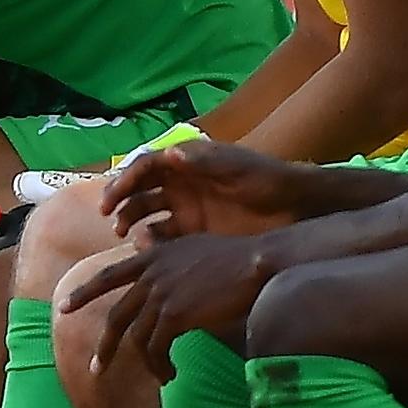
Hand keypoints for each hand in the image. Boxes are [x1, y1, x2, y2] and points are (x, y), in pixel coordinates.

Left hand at [61, 228, 271, 380]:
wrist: (257, 262)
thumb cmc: (236, 256)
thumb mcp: (193, 247)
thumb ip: (169, 257)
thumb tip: (155, 264)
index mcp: (153, 256)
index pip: (109, 275)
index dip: (84, 292)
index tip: (63, 307)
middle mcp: (151, 274)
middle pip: (117, 315)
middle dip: (105, 345)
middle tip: (96, 368)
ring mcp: (160, 294)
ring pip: (137, 337)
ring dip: (144, 363)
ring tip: (159, 377)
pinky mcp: (174, 314)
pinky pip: (157, 347)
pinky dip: (160, 364)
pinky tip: (170, 374)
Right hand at [100, 139, 318, 240]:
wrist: (295, 208)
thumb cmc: (267, 180)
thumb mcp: (237, 168)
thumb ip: (204, 162)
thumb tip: (169, 154)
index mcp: (186, 163)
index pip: (145, 168)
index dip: (124, 180)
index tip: (112, 198)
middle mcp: (181, 185)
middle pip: (139, 192)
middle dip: (122, 204)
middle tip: (113, 222)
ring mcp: (187, 211)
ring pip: (148, 217)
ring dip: (134, 225)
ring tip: (132, 239)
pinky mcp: (196, 234)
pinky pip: (166, 240)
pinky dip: (154, 245)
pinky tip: (151, 252)